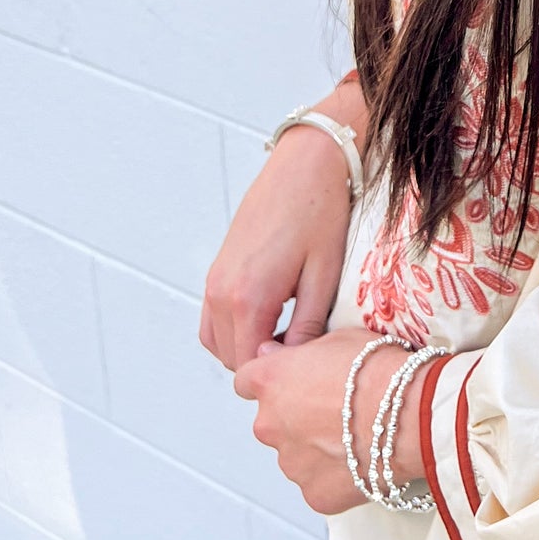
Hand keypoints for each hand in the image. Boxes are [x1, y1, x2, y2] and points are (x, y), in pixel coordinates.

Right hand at [200, 80, 366, 369]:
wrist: (305, 165)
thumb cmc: (321, 215)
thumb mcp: (324, 276)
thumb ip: (307, 327)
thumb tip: (295, 363)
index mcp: (248, 298)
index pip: (250, 365)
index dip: (281, 373)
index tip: (312, 365)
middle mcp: (221, 293)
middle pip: (232, 358)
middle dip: (264, 364)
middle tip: (305, 354)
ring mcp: (214, 281)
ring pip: (218, 342)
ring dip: (247, 348)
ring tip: (290, 336)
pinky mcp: (217, 270)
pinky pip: (214, 319)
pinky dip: (235, 329)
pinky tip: (273, 318)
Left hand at [233, 328, 428, 515]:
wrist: (410, 413)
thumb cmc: (378, 369)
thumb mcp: (336, 339)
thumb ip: (298, 354)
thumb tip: (276, 358)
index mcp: (270, 382)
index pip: (246, 382)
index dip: (270, 381)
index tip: (289, 381)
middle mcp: (269, 425)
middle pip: (271, 422)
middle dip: (295, 418)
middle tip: (334, 411)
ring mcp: (290, 465)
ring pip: (295, 455)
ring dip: (315, 448)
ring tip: (355, 437)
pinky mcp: (314, 494)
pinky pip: (318, 484)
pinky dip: (335, 476)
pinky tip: (363, 461)